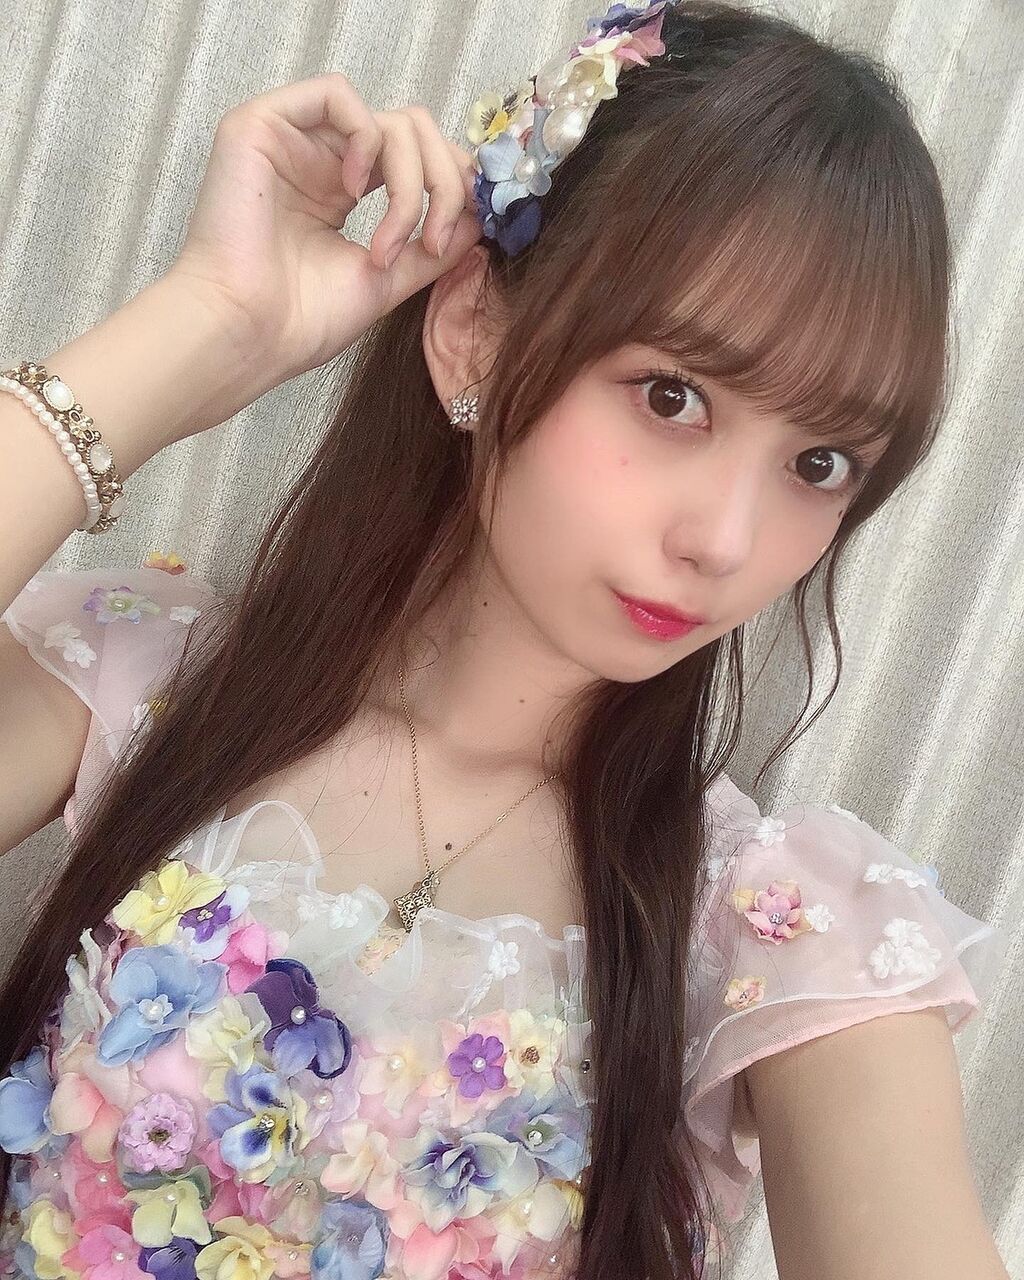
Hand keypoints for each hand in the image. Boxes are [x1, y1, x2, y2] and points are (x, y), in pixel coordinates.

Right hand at [168, 72, 484, 383]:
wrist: (249, 335)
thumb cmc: (301, 321)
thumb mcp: (388, 280)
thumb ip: (433, 246)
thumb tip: (478, 218)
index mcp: (345, 194)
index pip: (418, 158)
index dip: (454, 182)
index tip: (471, 227)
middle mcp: (323, 163)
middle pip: (414, 132)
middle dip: (445, 183)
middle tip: (434, 241)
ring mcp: (294, 141)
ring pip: (389, 119)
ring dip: (411, 181)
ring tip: (391, 241)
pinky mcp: (263, 125)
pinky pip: (337, 93)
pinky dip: (366, 138)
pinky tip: (356, 191)